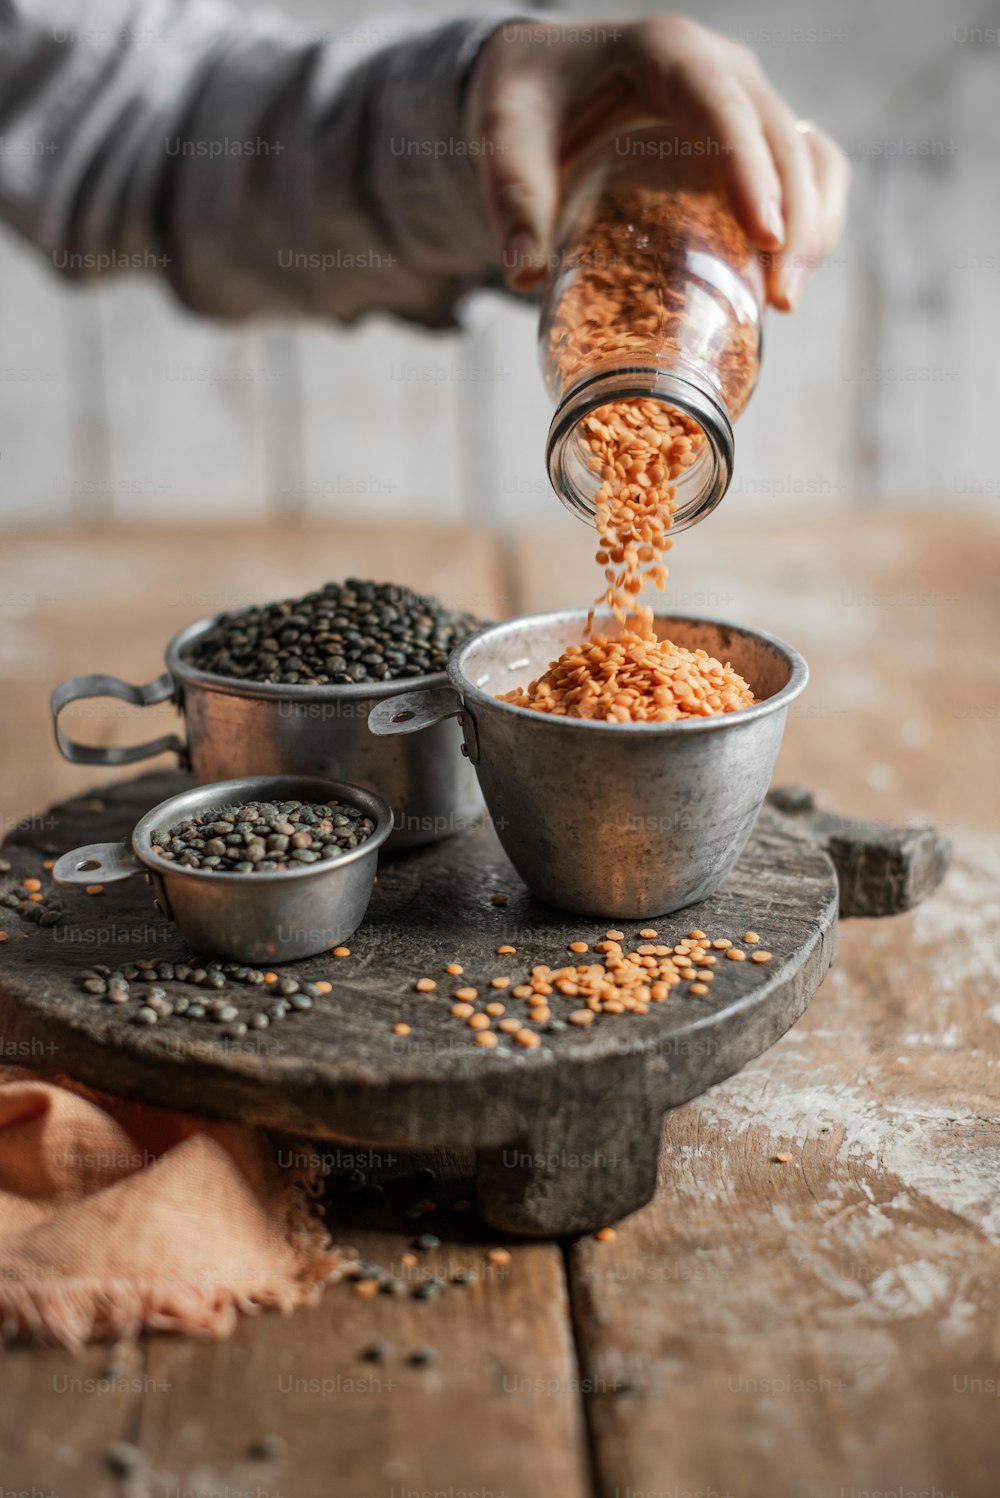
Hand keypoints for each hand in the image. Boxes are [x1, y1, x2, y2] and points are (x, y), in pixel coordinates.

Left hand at [464, 16, 849, 309]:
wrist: (540, 80)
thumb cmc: (525, 100)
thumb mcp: (503, 135)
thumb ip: (513, 198)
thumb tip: (524, 277)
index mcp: (665, 52)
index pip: (723, 106)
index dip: (751, 170)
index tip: (764, 237)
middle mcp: (720, 68)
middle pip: (782, 137)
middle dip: (793, 219)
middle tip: (779, 299)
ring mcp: (744, 101)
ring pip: (809, 154)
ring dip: (813, 225)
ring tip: (784, 300)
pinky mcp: (751, 137)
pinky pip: (807, 170)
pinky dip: (810, 221)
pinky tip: (781, 284)